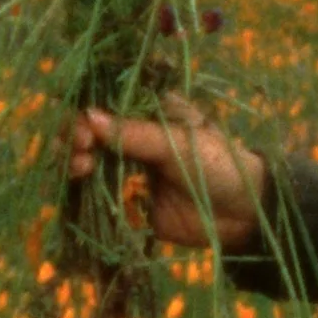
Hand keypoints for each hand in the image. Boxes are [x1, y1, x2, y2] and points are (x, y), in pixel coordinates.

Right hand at [65, 93, 268, 251]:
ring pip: (87, 161)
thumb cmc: (219, 164)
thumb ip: (134, 134)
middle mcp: (132, 136)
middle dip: (75, 139)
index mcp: (147, 111)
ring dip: (74, 163)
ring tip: (80, 170)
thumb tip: (88, 116)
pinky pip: (95, 194)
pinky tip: (75, 191)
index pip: (104, 103)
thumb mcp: (178, 144)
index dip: (85, 114)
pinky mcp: (127, 200)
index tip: (84, 131)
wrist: (243, 214)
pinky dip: (81, 192)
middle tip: (80, 153)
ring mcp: (127, 168)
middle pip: (88, 132)